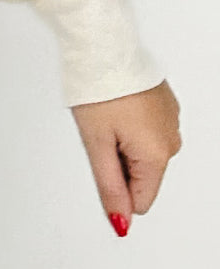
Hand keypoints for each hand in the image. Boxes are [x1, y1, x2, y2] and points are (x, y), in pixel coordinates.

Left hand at [70, 79, 180, 234]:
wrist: (104, 45)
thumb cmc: (98, 89)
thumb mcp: (96, 144)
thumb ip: (109, 187)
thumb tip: (120, 222)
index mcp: (157, 154)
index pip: (140, 200)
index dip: (115, 187)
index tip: (101, 159)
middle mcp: (171, 140)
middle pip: (143, 175)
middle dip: (119, 162)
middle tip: (101, 133)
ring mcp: (171, 120)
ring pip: (145, 152)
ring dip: (124, 142)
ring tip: (108, 116)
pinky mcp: (165, 104)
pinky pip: (148, 130)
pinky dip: (132, 125)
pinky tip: (118, 105)